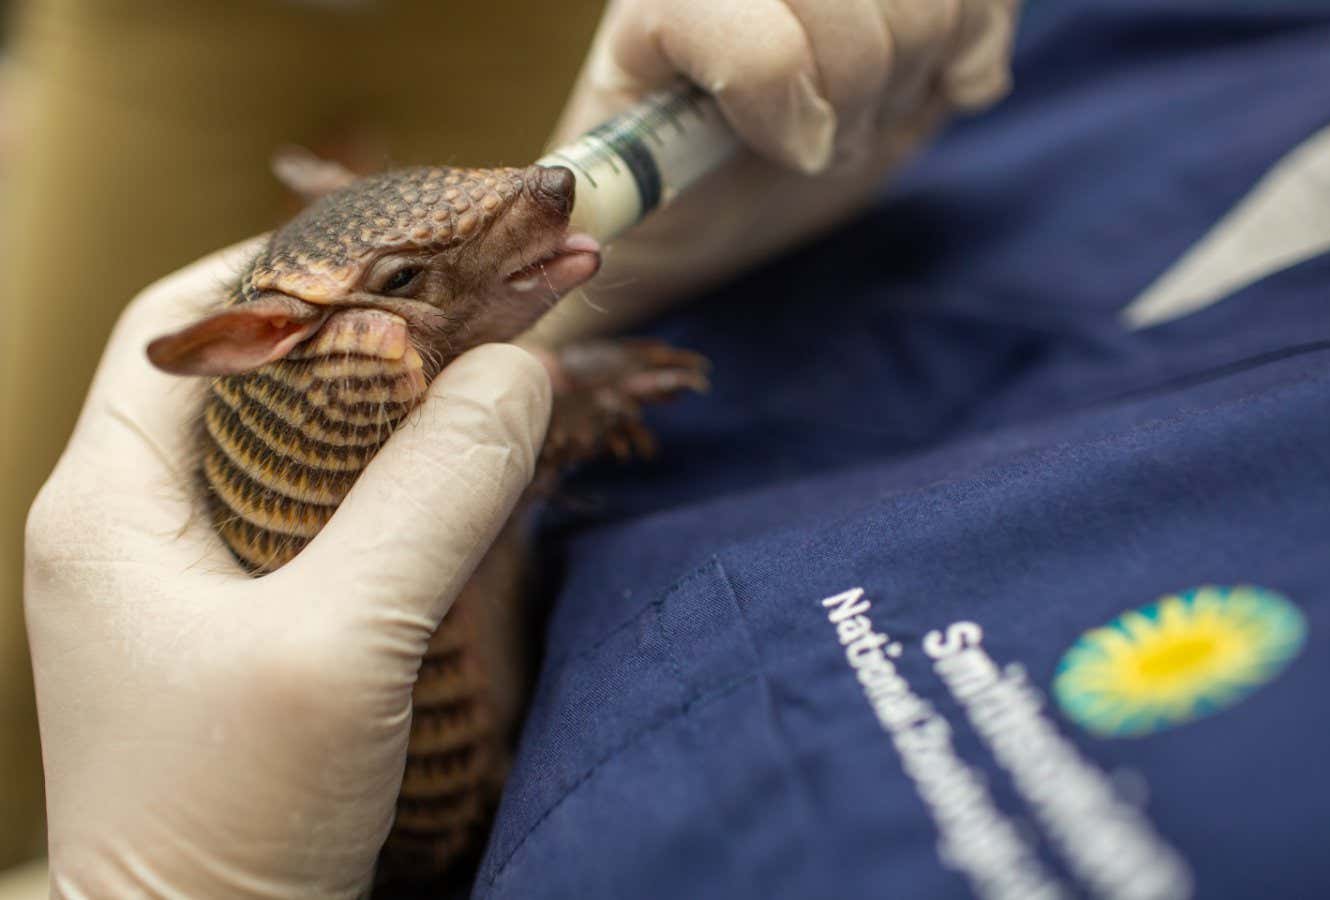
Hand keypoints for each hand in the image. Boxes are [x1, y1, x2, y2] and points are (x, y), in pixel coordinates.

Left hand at [24, 240, 550, 896]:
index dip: (297, 271)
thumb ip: (430, 498)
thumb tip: (519, 368)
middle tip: (473, 305)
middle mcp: (132, 528)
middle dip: (363, 336)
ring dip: (385, 411)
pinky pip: (317, 523)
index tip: (412, 249)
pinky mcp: (239, 634)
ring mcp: (184, 586)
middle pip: (250, 381)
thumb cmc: (231, 817)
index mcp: (108, 503)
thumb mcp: (340, 644)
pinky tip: (455, 484)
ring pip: (292, 453)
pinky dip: (387, 486)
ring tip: (482, 375)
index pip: (189, 325)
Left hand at [531, 0, 1017, 343]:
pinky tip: (938, 81)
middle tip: (823, 141)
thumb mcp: (620, 213)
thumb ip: (606, 198)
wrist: (736, 187)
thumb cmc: (668, 205)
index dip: (781, 90)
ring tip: (862, 112)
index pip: (742, 23)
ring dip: (908, 77)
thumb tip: (590, 214)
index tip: (790, 151)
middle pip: (854, 8)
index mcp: (658, 4)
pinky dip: (976, 49)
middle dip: (853, 93)